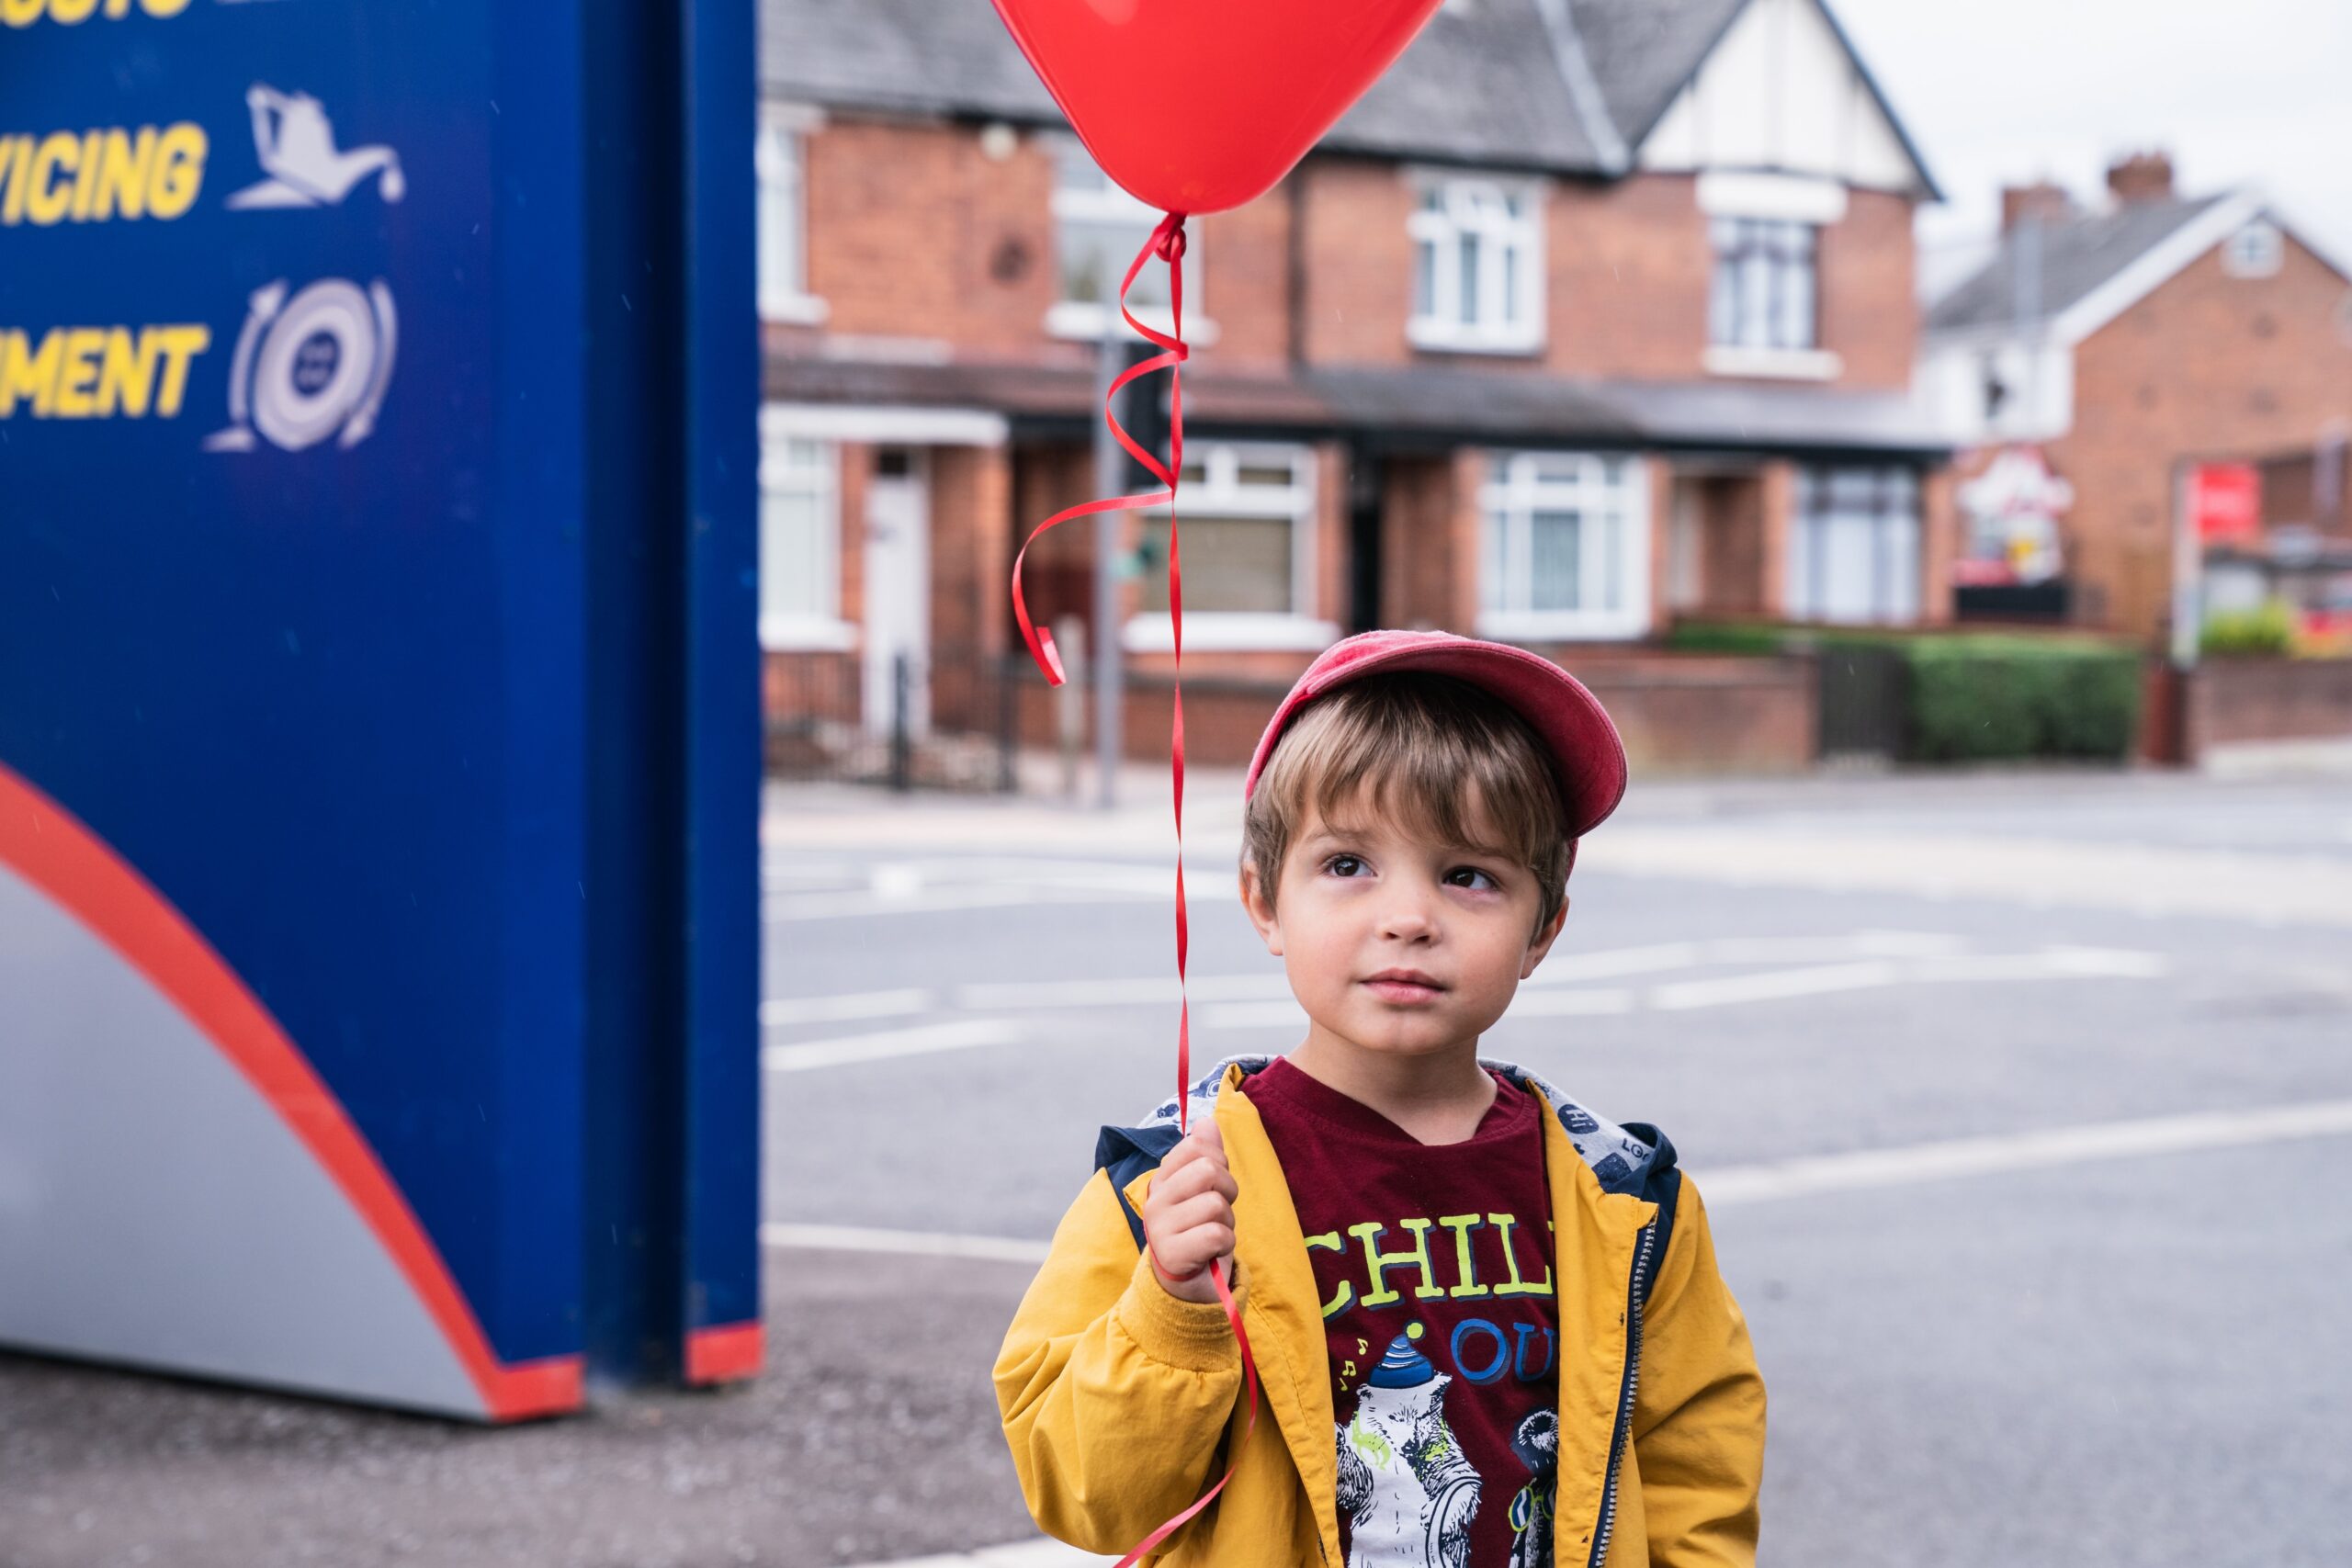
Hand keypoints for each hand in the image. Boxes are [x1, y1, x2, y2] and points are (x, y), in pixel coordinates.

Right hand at [1141, 1115, 1237, 1304]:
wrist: (1186, 1284)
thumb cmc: (1198, 1230)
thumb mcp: (1204, 1190)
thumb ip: (1206, 1155)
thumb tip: (1207, 1121)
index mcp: (1162, 1179)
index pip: (1196, 1146)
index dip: (1218, 1162)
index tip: (1213, 1186)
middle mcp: (1155, 1200)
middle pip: (1208, 1170)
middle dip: (1227, 1191)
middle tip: (1218, 1212)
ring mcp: (1160, 1228)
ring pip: (1215, 1204)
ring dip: (1227, 1222)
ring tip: (1213, 1233)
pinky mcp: (1172, 1254)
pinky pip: (1217, 1234)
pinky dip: (1225, 1243)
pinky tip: (1212, 1252)